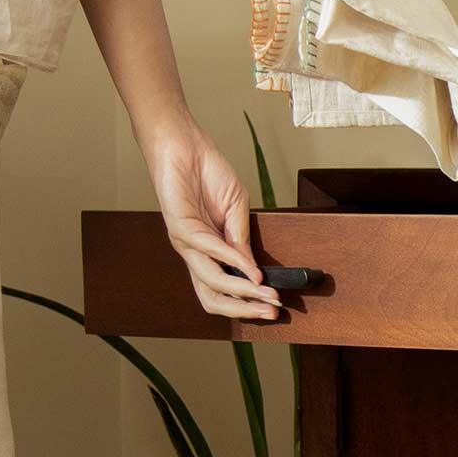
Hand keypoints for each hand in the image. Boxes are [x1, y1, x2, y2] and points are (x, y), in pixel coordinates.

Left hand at [143, 125, 283, 321]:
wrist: (185, 145)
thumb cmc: (208, 174)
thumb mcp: (236, 210)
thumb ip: (242, 241)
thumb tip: (254, 271)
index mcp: (209, 252)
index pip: (225, 291)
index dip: (249, 304)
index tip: (277, 306)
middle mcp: (195, 253)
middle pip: (214, 298)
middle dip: (245, 309)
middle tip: (273, 311)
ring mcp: (185, 243)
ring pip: (212, 281)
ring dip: (243, 291)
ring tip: (268, 293)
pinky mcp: (179, 226)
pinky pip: (208, 250)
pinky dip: (233, 260)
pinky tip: (250, 268)